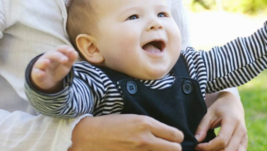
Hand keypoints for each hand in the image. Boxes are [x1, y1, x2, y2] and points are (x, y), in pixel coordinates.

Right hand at [31, 45, 77, 92]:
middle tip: (65, 60)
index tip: (71, 51)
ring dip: (44, 62)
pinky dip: (39, 73)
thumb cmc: (57, 70)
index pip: (60, 49)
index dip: (65, 49)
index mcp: (56, 54)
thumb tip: (75, 52)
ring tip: (47, 62)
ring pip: (41, 62)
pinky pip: (36, 72)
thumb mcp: (66, 66)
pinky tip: (42, 74)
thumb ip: (71, 59)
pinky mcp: (36, 73)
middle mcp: (47, 58)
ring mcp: (41, 65)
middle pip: (52, 54)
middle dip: (58, 56)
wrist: (47, 81)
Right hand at [69, 114, 183, 150]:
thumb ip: (150, 126)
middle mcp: (145, 139)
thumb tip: (166, 133)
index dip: (177, 137)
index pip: (176, 135)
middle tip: (167, 146)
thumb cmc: (110, 125)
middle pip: (175, 150)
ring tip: (156, 149)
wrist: (89, 137)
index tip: (174, 137)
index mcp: (145, 124)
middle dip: (174, 148)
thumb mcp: (133, 118)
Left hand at [195, 91, 247, 150]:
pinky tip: (218, 150)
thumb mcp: (209, 113)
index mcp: (232, 121)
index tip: (197, 146)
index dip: (208, 147)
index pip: (222, 140)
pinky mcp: (245, 142)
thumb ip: (202, 127)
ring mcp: (245, 137)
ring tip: (210, 149)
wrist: (233, 103)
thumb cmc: (220, 108)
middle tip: (202, 149)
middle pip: (228, 150)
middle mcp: (241, 130)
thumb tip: (196, 141)